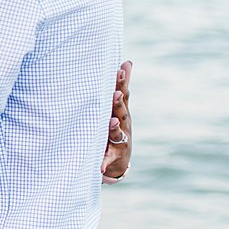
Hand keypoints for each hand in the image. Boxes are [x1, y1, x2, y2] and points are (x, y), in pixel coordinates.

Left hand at [102, 61, 132, 181]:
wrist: (118, 161)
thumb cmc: (115, 127)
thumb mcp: (117, 107)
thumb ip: (121, 86)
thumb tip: (127, 62)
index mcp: (121, 112)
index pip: (123, 94)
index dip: (123, 81)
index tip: (121, 67)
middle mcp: (123, 125)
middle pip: (121, 112)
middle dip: (119, 102)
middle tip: (117, 93)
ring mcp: (120, 141)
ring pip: (117, 134)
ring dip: (114, 128)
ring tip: (112, 123)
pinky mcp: (113, 157)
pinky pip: (107, 159)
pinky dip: (104, 162)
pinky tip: (100, 166)